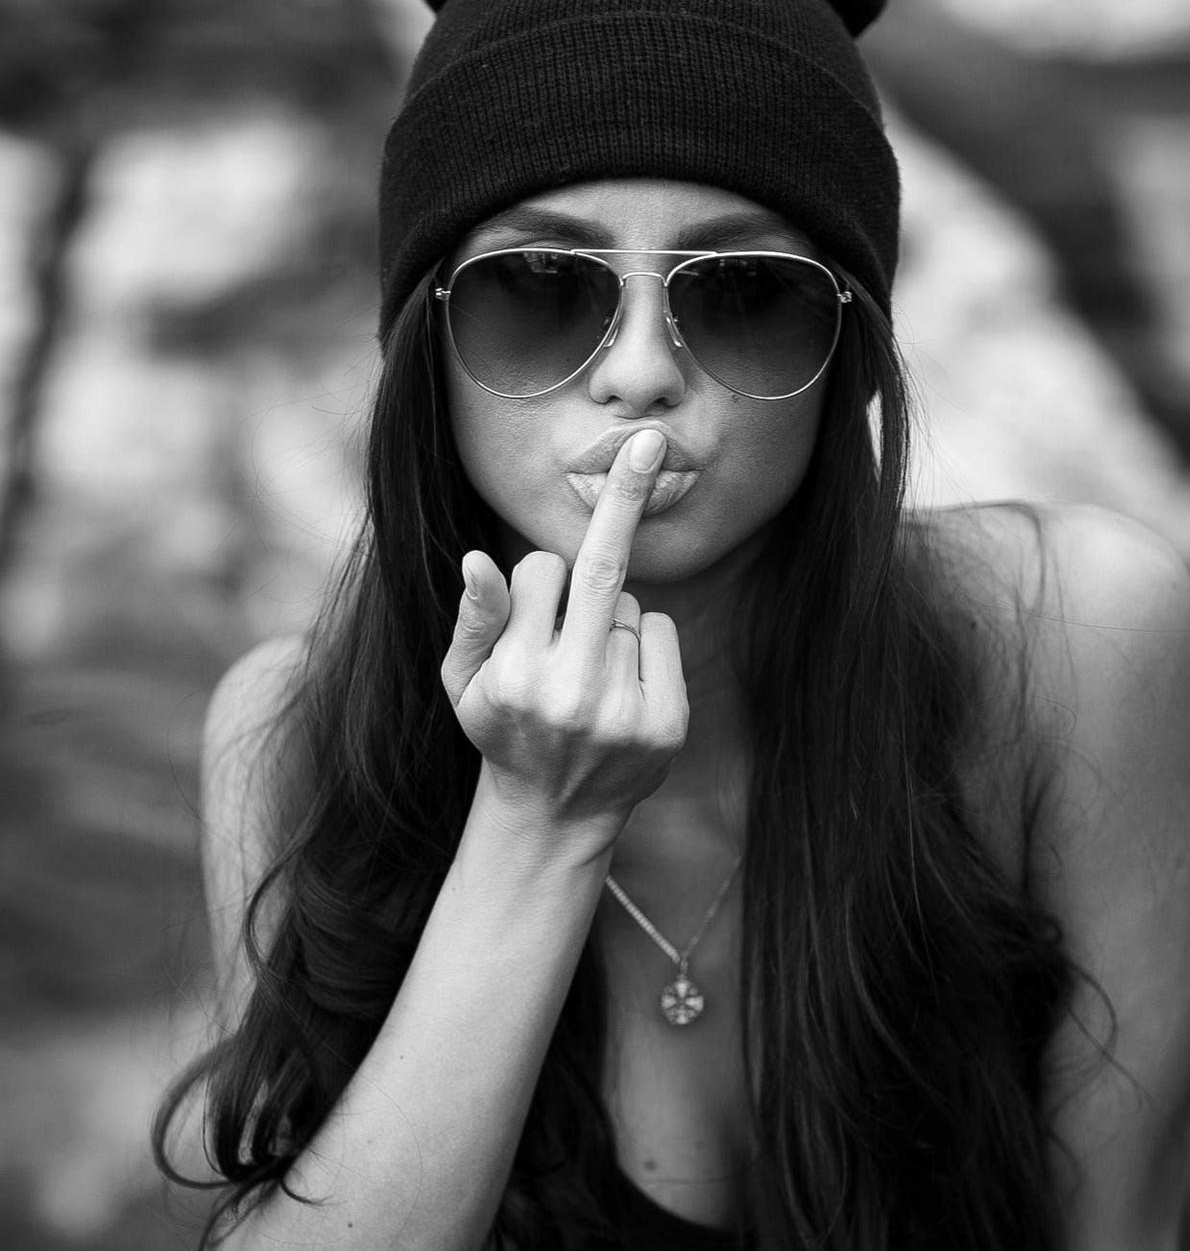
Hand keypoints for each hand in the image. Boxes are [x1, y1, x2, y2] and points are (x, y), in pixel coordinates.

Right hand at [441, 430, 688, 840]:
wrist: (553, 814)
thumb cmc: (502, 730)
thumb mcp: (463, 681)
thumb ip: (473, 618)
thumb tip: (476, 559)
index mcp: (515, 676)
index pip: (541, 570)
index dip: (538, 578)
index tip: (539, 584)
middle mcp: (570, 694)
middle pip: (601, 569)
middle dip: (626, 494)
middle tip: (651, 436)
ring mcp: (623, 712)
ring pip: (628, 607)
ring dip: (610, 620)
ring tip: (588, 675)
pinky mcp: (664, 725)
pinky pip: (661, 633)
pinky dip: (644, 645)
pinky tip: (621, 687)